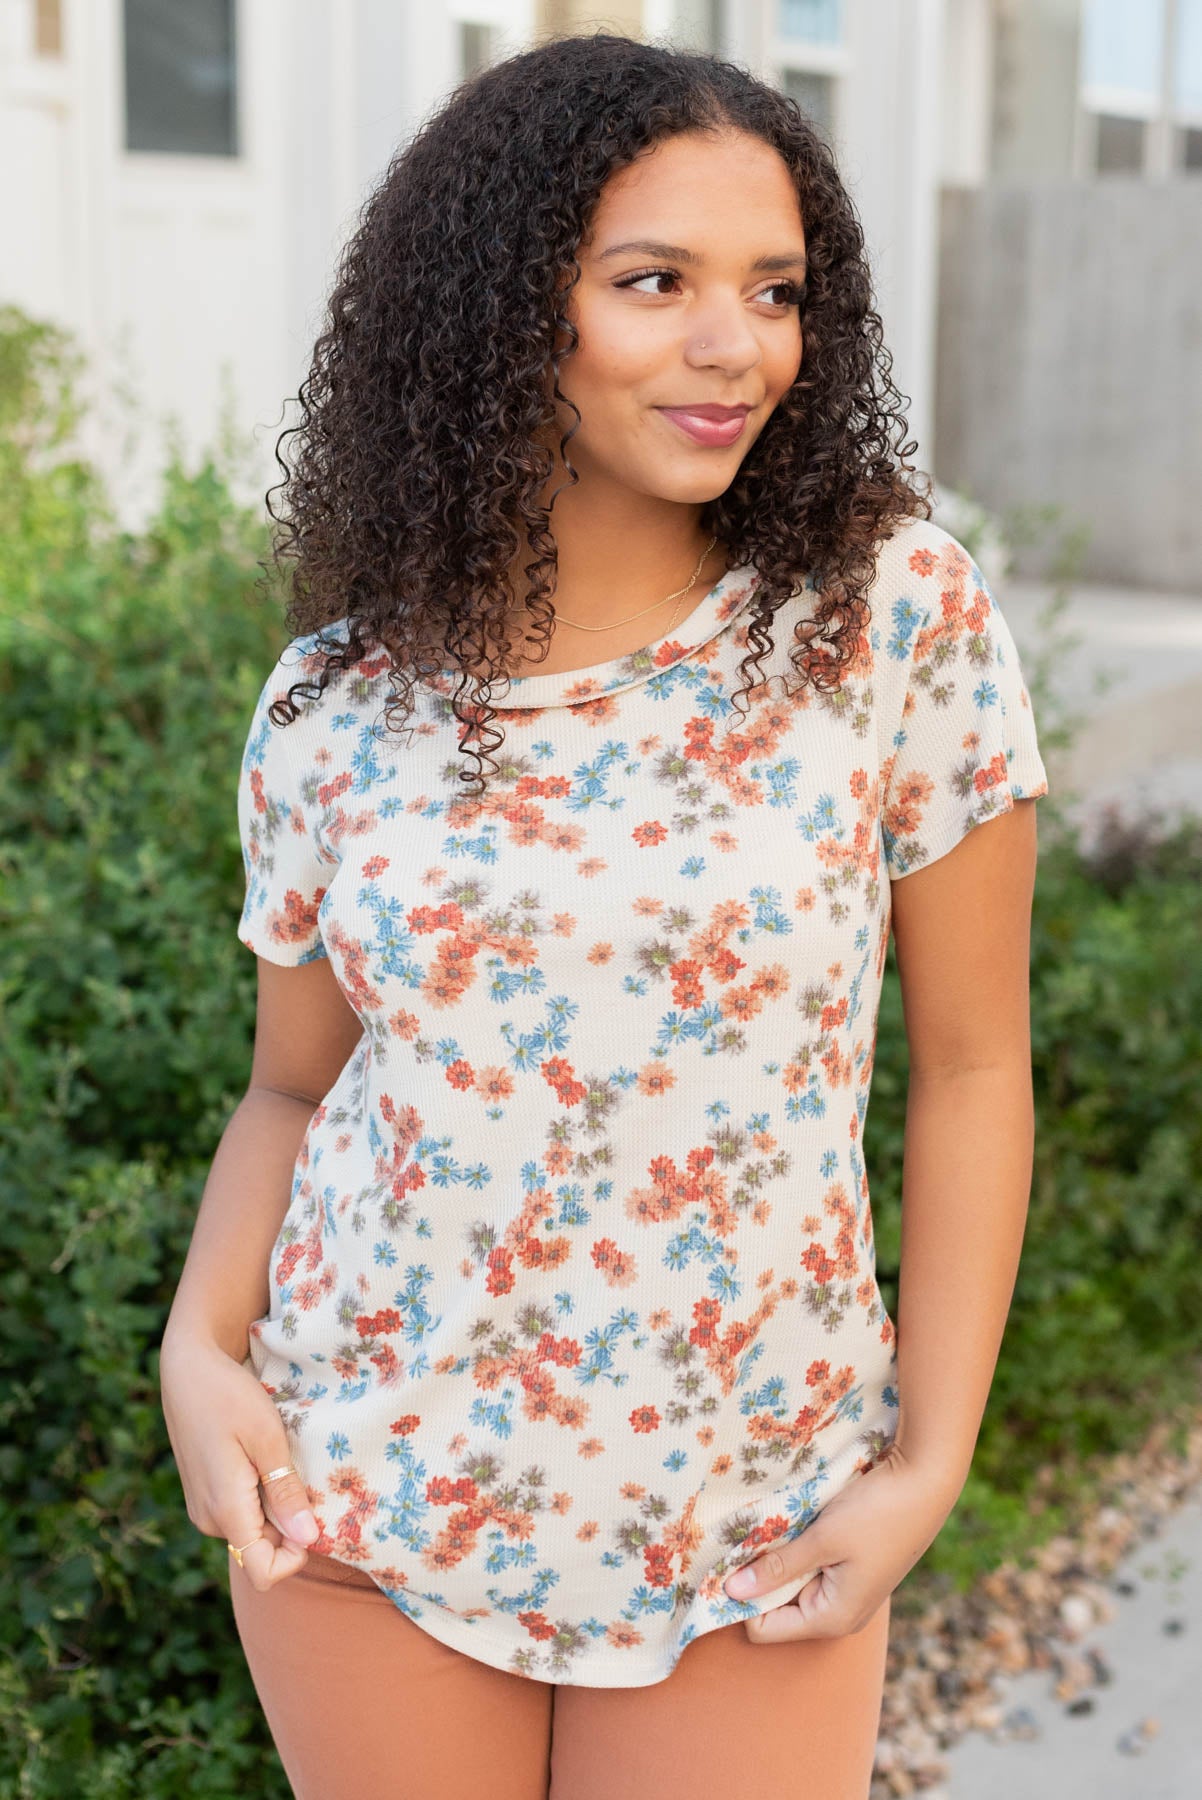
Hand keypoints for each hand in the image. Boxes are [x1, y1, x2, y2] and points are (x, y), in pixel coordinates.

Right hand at [159, 1330, 321, 1591]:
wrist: (188, 1367)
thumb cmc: (229, 1395)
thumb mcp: (267, 1439)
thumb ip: (285, 1493)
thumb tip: (308, 1540)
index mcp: (225, 1512)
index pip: (264, 1572)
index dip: (295, 1556)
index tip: (311, 1512)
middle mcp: (210, 1520)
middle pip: (262, 1549)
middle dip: (289, 1523)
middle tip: (298, 1471)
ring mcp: (203, 1507)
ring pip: (253, 1528)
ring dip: (275, 1505)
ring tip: (278, 1457)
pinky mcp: (204, 1493)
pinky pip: (240, 1511)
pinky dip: (260, 1494)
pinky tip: (262, 1456)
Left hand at [721, 1440, 960, 1641]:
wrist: (927, 1481)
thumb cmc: (878, 1513)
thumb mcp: (822, 1539)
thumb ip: (778, 1567)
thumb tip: (732, 1591)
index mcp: (832, 1619)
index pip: (764, 1629)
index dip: (741, 1599)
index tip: (724, 1562)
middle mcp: (840, 1615)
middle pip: (776, 1609)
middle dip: (758, 1576)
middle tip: (743, 1538)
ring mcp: (848, 1592)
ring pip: (791, 1585)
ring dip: (777, 1559)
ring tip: (769, 1526)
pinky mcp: (852, 1569)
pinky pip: (810, 1569)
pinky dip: (796, 1550)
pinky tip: (792, 1522)